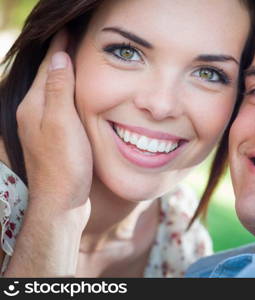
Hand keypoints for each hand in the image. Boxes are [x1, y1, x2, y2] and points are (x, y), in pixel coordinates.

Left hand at [16, 31, 91, 227]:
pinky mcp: (53, 137)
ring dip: (64, 73)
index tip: (71, 28)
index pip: (49, 66)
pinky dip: (68, 93)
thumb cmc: (65, 164)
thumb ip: (59, 90)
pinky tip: (77, 94)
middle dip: (60, 56)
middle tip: (76, 39)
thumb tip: (59, 57)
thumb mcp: (63, 123)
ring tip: (78, 60)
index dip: (60, 46)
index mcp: (34, 105)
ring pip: (53, 90)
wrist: (62, 200)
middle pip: (48, 75)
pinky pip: (58, 105)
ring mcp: (42, 125)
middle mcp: (33, 112)